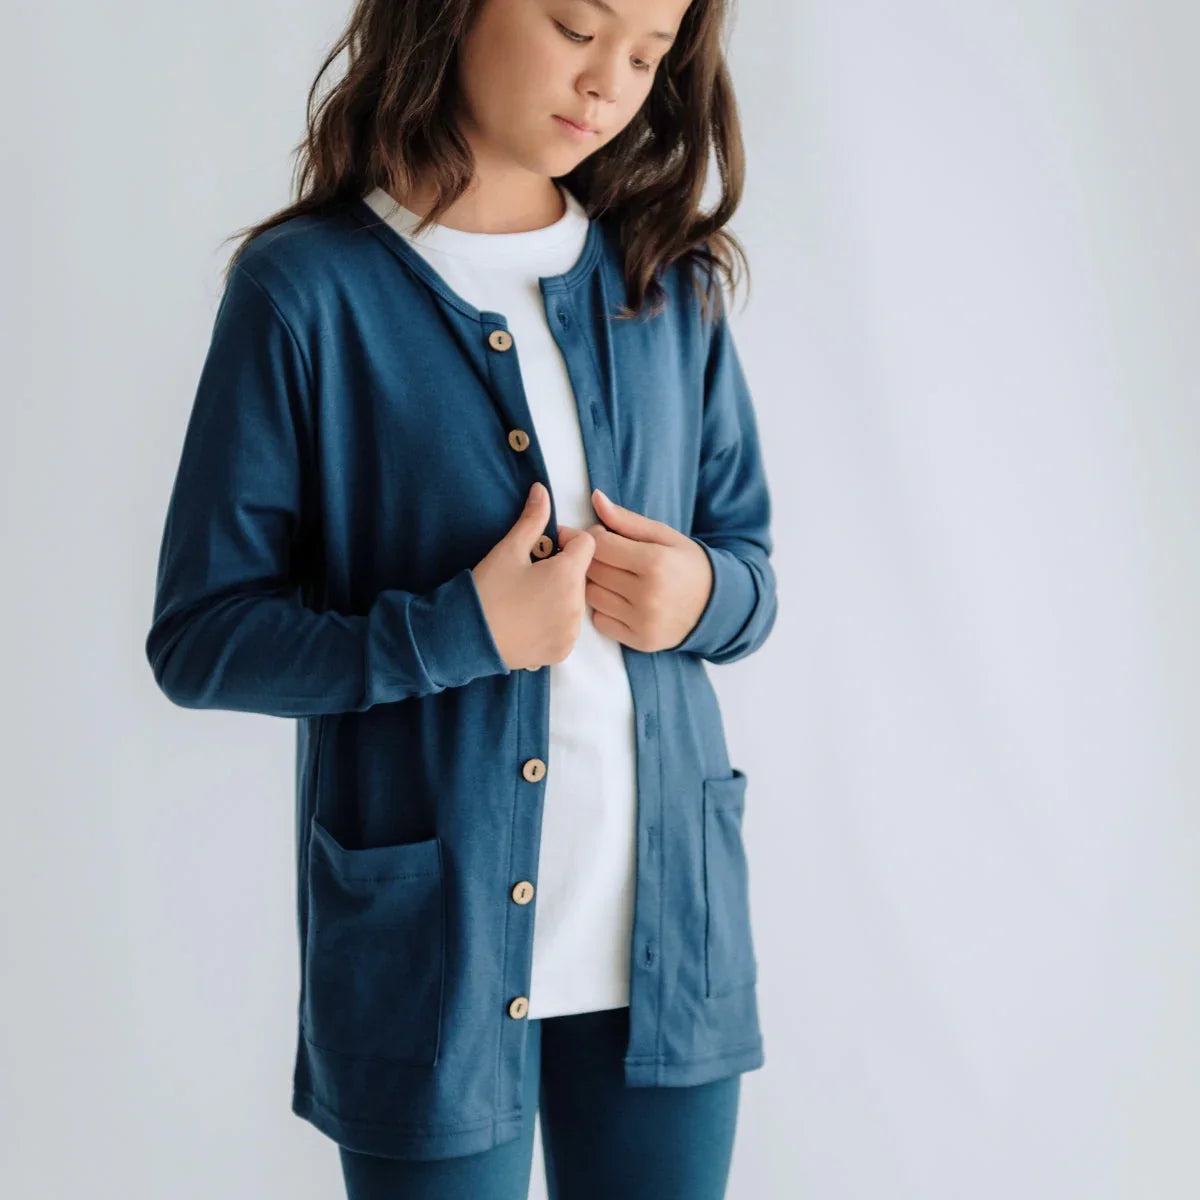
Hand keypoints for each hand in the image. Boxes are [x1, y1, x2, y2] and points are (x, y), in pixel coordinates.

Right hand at [472, 482, 595, 669]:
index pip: (588, 544)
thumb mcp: (508, 550)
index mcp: (567, 576)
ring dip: (560, 594)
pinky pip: (568, 627)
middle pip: (582, 574)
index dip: (567, 539)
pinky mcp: (562, 651)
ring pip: (576, 601)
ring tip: (528, 597)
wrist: (467, 637)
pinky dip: (555, 621)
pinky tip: (529, 619)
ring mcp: (571, 632)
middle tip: (530, 572)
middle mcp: (576, 606)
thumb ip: (532, 519)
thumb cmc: (487, 590)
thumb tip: (542, 489)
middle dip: (562, 568)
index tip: (543, 547)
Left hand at [557, 488, 712, 652]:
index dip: (593, 536)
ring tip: (614, 577)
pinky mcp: (640, 641)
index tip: (603, 535)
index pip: (599, 545)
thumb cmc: (687, 564)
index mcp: (655, 562)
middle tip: (607, 555)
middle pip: (592, 570)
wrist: (716, 605)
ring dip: (595, 584)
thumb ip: (627, 519)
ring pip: (591, 596)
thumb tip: (595, 497)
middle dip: (591, 558)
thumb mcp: (664, 535)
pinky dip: (603, 609)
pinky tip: (619, 600)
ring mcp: (643, 621)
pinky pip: (599, 621)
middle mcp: (648, 595)